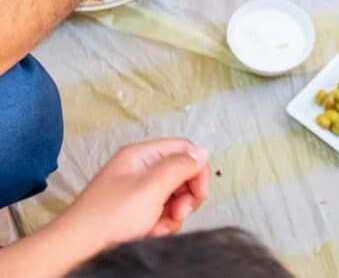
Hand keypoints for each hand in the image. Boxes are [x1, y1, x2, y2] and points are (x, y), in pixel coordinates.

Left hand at [57, 138, 210, 250]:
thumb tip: (202, 153)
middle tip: (178, 212)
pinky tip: (150, 231)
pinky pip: (162, 211)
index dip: (197, 170)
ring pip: (174, 195)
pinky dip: (162, 223)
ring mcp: (138, 189)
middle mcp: (140, 169)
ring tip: (159, 226)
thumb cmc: (109, 215)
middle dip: (186, 196)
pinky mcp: (136, 208)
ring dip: (174, 214)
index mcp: (142, 155)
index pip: (184, 150)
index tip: (198, 193)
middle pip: (182, 174)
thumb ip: (180, 166)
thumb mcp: (151, 187)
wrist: (79, 245)